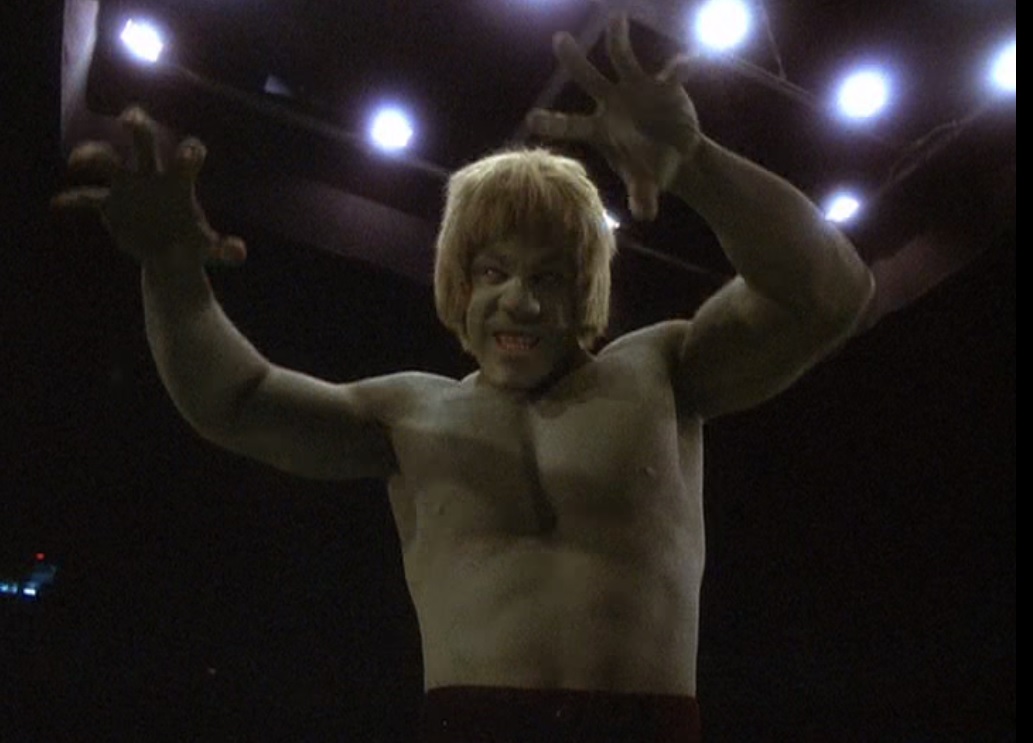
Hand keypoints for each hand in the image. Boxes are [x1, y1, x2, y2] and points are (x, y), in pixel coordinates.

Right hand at [52, 106, 245, 268]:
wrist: (169, 255)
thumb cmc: (193, 244)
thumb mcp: (211, 250)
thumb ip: (226, 250)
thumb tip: (239, 253)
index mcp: (180, 182)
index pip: (186, 157)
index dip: (189, 153)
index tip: (188, 156)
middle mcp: (151, 175)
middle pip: (143, 140)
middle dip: (138, 125)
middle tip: (130, 118)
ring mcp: (127, 186)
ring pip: (108, 161)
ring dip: (93, 155)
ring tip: (80, 161)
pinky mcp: (109, 204)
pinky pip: (87, 198)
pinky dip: (73, 200)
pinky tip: (57, 205)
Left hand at [526, 14, 701, 220]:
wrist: (677, 155)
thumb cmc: (651, 169)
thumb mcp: (646, 183)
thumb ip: (643, 195)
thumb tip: (645, 215)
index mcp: (599, 129)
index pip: (570, 125)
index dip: (552, 122)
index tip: (532, 119)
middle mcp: (612, 102)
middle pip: (587, 77)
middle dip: (573, 59)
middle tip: (559, 39)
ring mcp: (635, 88)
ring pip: (622, 58)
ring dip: (618, 40)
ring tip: (616, 19)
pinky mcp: (663, 84)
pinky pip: (671, 71)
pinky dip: (680, 67)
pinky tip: (687, 63)